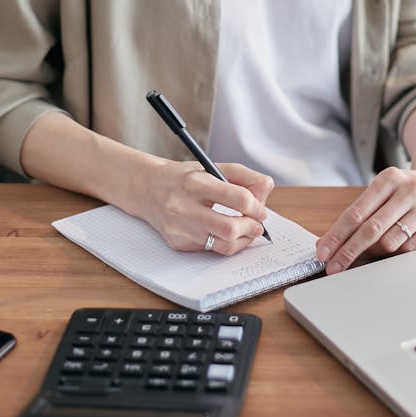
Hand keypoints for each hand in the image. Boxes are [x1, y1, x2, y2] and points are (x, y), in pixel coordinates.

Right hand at [131, 157, 273, 255]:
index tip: (261, 209)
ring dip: (242, 239)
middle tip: (257, 224)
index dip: (256, 206)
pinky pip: (211, 250)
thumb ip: (244, 176)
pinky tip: (226, 233)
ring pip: (223, 245)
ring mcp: (179, 228)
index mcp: (195, 182)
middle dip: (251, 228)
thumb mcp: (212, 167)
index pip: (237, 197)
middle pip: (230, 228)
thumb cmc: (185, 178)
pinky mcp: (177, 243)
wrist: (149, 189)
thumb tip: (266, 189)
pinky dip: (225, 243)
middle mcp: (184, 206)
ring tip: (246, 230)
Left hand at [315, 166, 415, 273]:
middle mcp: (409, 190)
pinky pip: (411, 248)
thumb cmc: (405, 191)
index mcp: (389, 179)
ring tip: (373, 250)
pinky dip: (398, 252)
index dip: (338, 234)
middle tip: (333, 267)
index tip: (323, 252)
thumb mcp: (384, 191)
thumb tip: (331, 242)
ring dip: (376, 252)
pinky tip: (397, 246)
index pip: (356, 212)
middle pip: (371, 229)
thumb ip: (361, 213)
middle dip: (349, 251)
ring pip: (392, 241)